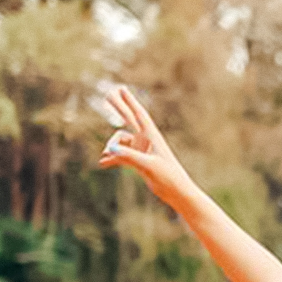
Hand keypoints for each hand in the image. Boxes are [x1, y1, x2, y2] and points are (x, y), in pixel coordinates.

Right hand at [96, 87, 193, 208]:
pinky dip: (113, 159)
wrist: (178, 193)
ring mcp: (143, 150)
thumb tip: (111, 148)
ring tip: (105, 159)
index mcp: (152, 137)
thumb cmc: (168, 178)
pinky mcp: (140, 161)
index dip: (129, 101)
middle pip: (129, 120)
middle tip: (108, 94)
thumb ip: (129, 156)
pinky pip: (122, 156)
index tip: (121, 89)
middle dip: (119, 107)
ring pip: (121, 142)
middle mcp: (147, 141)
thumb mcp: (148, 166)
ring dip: (111, 149)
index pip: (139, 115)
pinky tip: (103, 164)